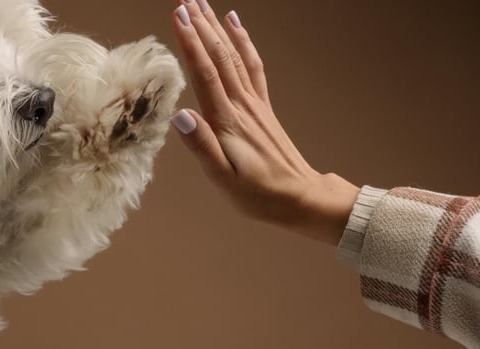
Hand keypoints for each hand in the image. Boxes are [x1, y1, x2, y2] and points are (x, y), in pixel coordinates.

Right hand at [169, 1, 360, 245]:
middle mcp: (242, 105)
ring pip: (233, 55)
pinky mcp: (261, 106)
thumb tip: (181, 117)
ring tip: (202, 3)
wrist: (300, 198)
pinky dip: (242, 40)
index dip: (191, 43)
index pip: (205, 73)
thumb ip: (202, 147)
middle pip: (219, 56)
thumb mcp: (223, 180)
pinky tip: (235, 23)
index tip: (178, 15)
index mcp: (227, 122)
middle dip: (201, 26)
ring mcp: (254, 103)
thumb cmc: (258, 194)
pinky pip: (251, 65)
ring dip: (217, 27)